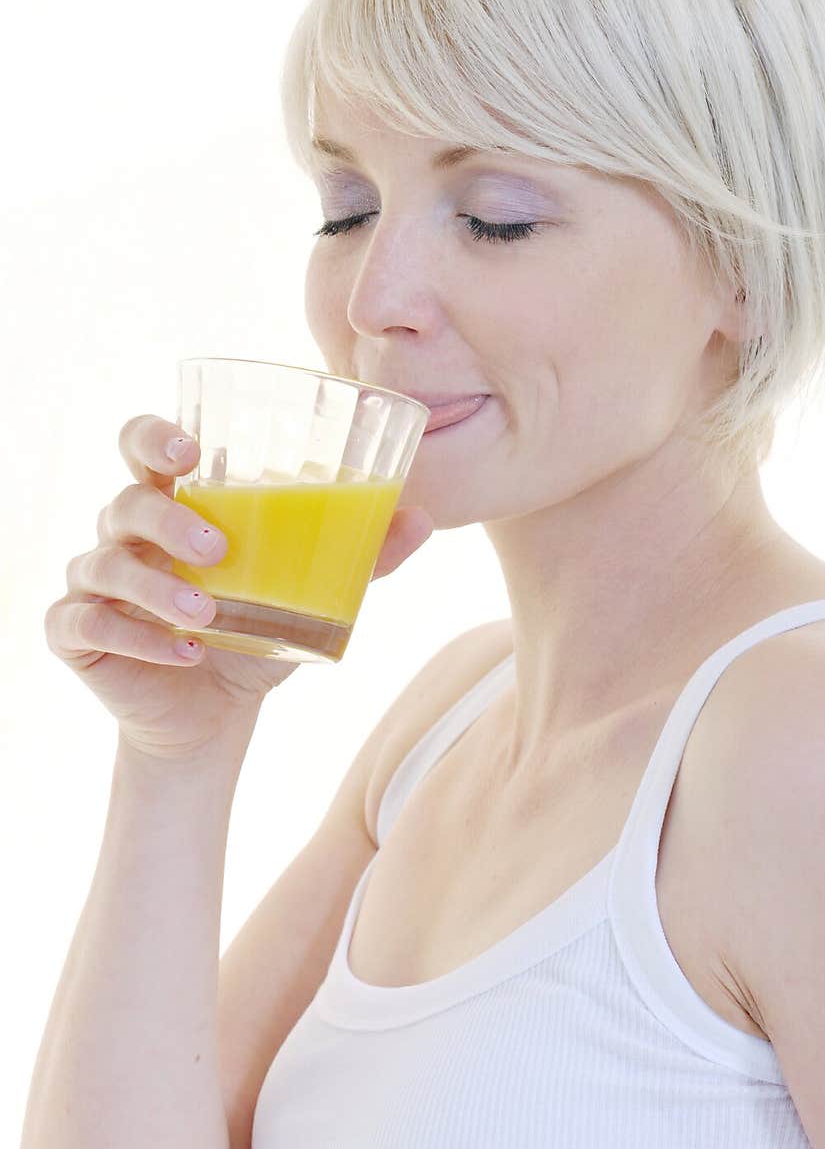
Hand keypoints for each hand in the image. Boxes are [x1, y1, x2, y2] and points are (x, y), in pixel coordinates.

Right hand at [44, 415, 434, 758]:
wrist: (215, 713)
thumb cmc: (254, 630)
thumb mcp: (310, 593)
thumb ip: (359, 555)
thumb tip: (422, 518)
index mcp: (175, 502)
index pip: (143, 444)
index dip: (153, 435)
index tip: (188, 447)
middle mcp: (126, 533)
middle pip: (122, 500)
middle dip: (166, 517)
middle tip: (215, 549)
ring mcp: (96, 582)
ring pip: (103, 562)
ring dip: (155, 586)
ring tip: (206, 615)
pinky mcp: (78, 634)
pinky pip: (84, 623)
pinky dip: (135, 638)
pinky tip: (183, 653)